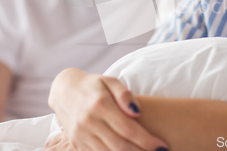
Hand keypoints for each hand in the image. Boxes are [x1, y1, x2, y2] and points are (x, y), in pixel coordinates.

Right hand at [49, 68, 168, 150]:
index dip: (147, 140)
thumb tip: (137, 112)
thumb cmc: (93, 85)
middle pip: (120, 146)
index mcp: (101, 105)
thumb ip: (124, 94)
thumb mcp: (110, 81)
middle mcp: (89, 122)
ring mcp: (81, 134)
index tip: (162, 146)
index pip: (128, 129)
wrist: (64, 90)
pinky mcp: (77, 142)